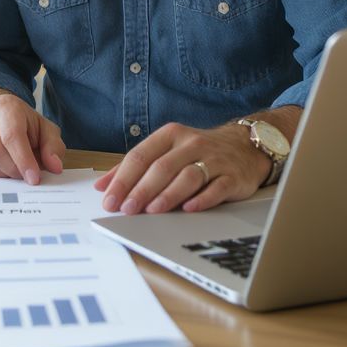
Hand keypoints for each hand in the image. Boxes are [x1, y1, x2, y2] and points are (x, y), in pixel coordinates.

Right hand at [0, 90, 64, 184]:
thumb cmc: (25, 124)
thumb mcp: (45, 130)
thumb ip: (53, 146)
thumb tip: (55, 167)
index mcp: (6, 107)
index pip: (12, 136)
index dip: (24, 160)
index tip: (34, 179)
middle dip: (16, 170)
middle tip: (28, 173)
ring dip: (6, 174)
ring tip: (16, 165)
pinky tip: (3, 165)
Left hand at [95, 121, 273, 214]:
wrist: (245, 146)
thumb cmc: (197, 152)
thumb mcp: (165, 150)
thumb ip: (134, 166)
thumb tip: (102, 185)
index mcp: (170, 135)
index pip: (140, 155)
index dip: (123, 178)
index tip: (110, 199)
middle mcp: (191, 144)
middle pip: (162, 167)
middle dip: (141, 189)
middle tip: (127, 209)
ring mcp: (213, 159)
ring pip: (187, 177)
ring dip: (168, 195)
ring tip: (152, 211)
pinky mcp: (232, 176)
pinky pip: (216, 188)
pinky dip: (202, 199)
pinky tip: (188, 209)